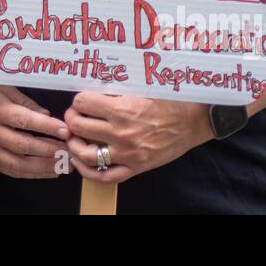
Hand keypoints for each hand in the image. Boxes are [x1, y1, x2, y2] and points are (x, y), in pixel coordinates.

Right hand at [0, 64, 69, 178]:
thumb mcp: (1, 85)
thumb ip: (25, 103)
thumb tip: (47, 118)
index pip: (25, 122)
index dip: (47, 128)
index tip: (66, 131)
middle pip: (24, 146)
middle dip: (51, 151)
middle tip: (71, 151)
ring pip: (17, 164)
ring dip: (43, 167)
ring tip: (63, 166)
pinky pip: (8, 170)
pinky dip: (28, 173)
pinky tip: (44, 172)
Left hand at [64, 94, 211, 183]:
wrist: (193, 121)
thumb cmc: (169, 101)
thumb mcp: (141, 89)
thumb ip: (116, 91)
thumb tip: (93, 89)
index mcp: (123, 109)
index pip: (82, 103)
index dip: (78, 101)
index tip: (81, 102)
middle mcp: (122, 132)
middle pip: (79, 127)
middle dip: (72, 120)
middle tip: (74, 117)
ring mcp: (128, 153)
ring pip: (86, 154)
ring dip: (74, 145)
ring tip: (74, 138)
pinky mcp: (135, 168)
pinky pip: (105, 176)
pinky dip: (87, 172)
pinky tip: (81, 162)